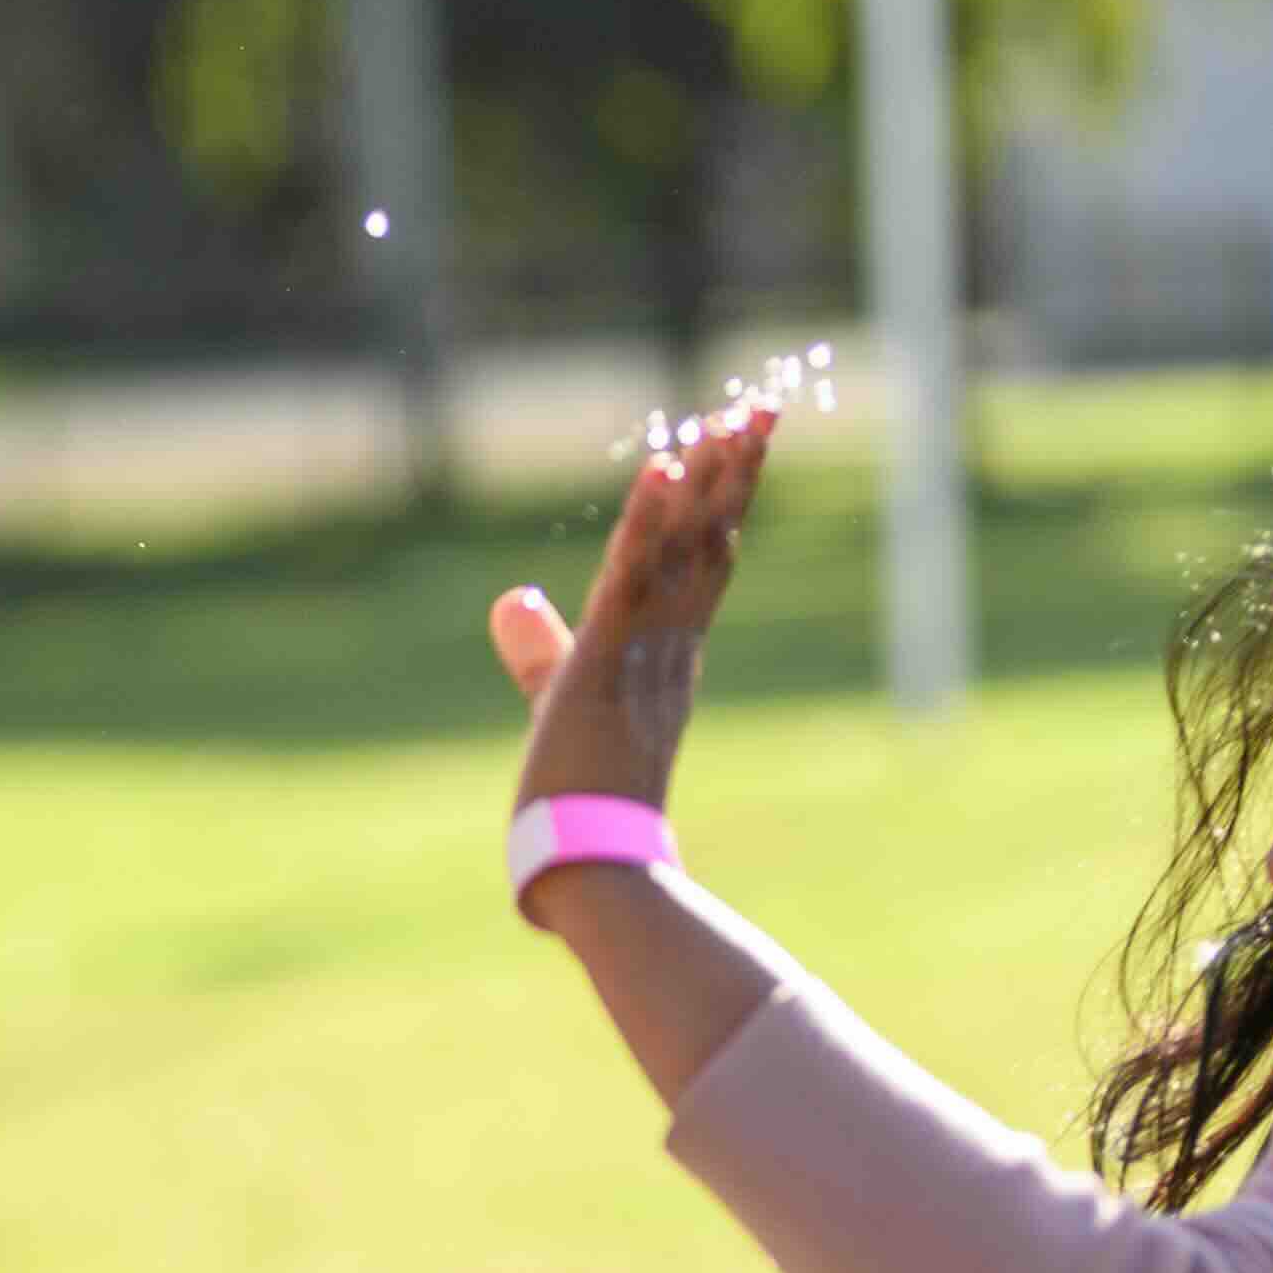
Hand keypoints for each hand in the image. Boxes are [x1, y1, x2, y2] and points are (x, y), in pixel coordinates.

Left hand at [491, 401, 772, 830]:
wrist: (587, 867)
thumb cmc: (573, 796)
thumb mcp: (555, 699)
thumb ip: (536, 649)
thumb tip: (508, 600)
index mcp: (669, 654)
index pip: (705, 561)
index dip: (723, 502)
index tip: (742, 443)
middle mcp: (669, 646)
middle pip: (711, 542)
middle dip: (736, 473)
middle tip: (764, 405)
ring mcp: (642, 652)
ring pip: (684, 552)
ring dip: (709, 481)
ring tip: (734, 415)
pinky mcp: (603, 662)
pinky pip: (630, 581)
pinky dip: (646, 525)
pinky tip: (663, 468)